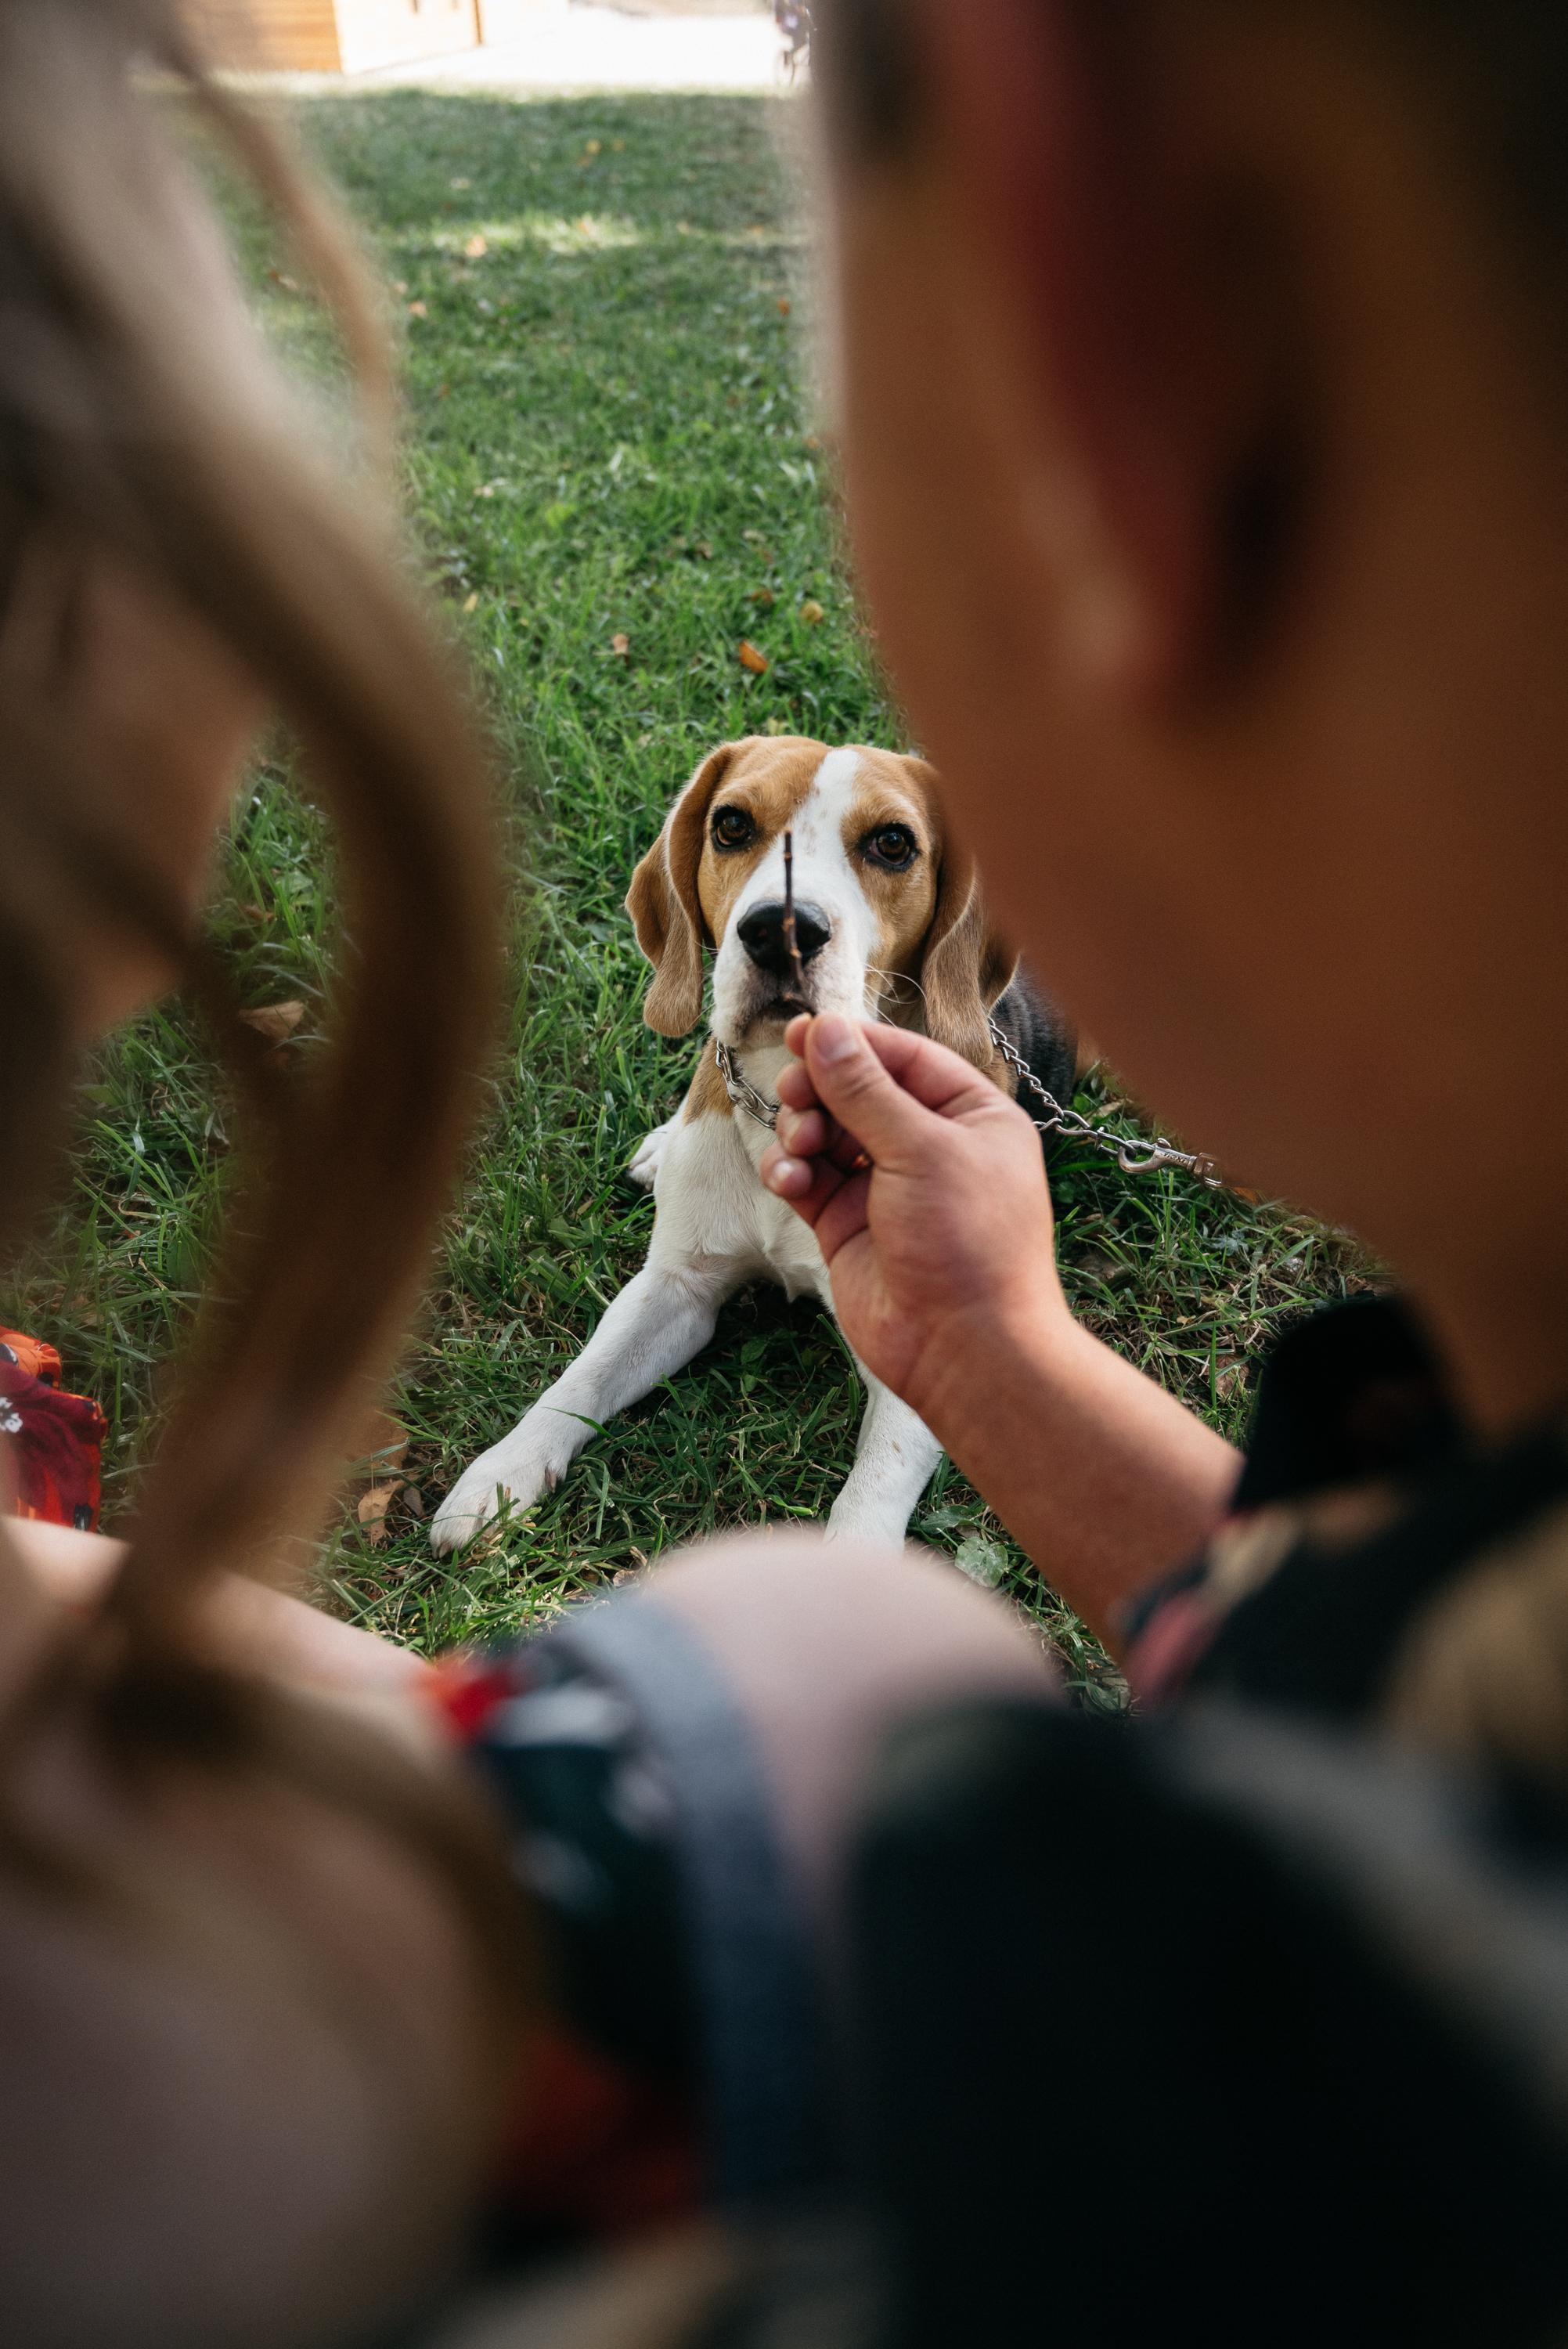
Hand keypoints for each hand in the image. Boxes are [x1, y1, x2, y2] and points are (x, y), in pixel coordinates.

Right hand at [761, 1012, 1066, 1426]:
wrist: (964, 1349)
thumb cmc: (968, 1243)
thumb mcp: (922, 1150)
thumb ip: (866, 1090)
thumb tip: (825, 1029)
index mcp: (971, 1116)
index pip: (903, 1057)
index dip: (852, 1042)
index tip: (801, 1032)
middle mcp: (929, 1146)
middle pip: (856, 1089)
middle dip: (820, 1087)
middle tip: (795, 1093)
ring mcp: (885, 1186)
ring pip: (825, 1132)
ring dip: (801, 1130)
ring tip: (800, 1147)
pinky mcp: (848, 1224)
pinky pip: (808, 1179)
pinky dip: (790, 1172)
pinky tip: (788, 1182)